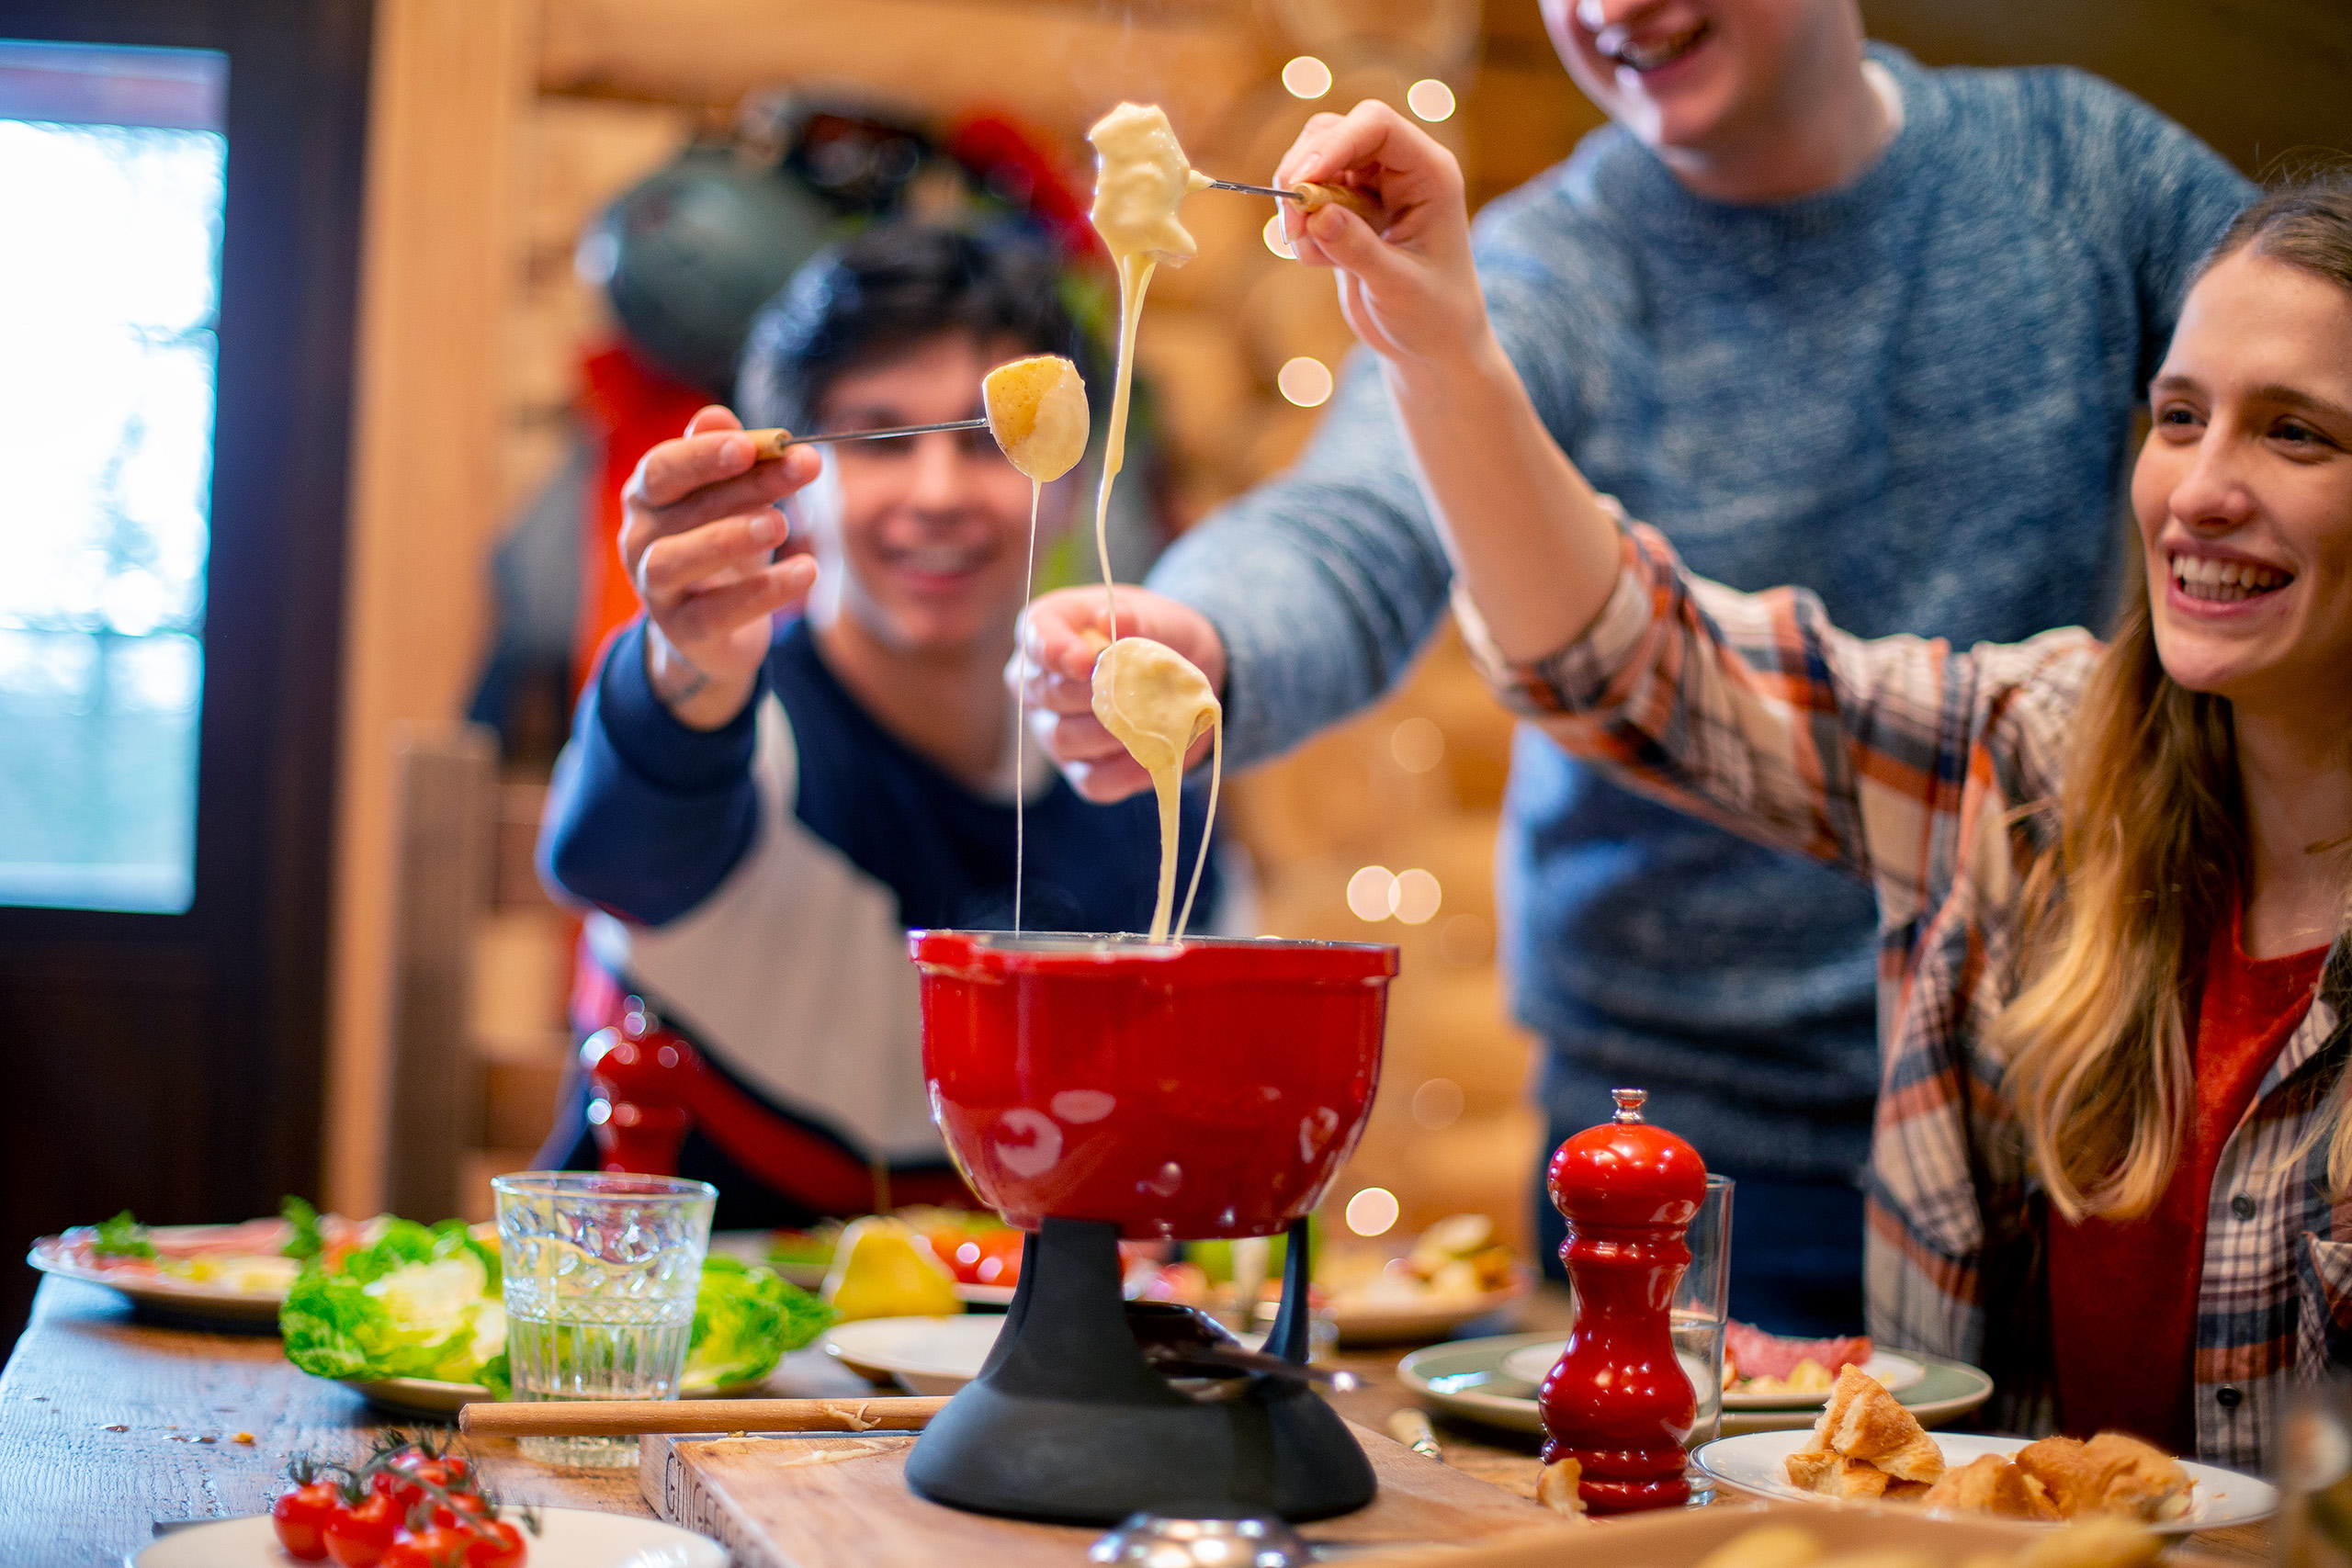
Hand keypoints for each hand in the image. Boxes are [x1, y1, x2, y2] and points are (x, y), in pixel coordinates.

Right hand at [619, 405, 823, 728]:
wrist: (710, 632)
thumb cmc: (718, 545)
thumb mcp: (727, 499)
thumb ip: (727, 458)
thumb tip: (719, 416)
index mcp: (647, 497)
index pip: (664, 467)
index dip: (704, 454)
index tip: (755, 444)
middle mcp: (638, 539)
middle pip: (685, 507)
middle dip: (745, 484)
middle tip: (802, 467)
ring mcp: (654, 589)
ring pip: (678, 560)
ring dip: (731, 537)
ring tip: (782, 524)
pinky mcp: (682, 630)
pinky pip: (717, 611)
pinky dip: (763, 591)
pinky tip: (807, 571)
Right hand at [1013, 585, 1226, 801]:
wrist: (1179, 671)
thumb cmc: (1155, 634)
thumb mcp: (1154, 616)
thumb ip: (1135, 617)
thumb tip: (1113, 620)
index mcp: (1046, 630)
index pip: (1036, 639)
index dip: (1055, 652)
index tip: (1085, 661)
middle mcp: (1036, 683)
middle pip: (1048, 694)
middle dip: (1095, 693)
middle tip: (1138, 688)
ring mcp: (1051, 731)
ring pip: (1064, 739)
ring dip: (1112, 732)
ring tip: (1153, 718)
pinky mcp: (1078, 770)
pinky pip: (1092, 781)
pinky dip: (1126, 772)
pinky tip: (1155, 754)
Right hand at [1274, 100, 1489, 373]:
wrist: (1432, 346)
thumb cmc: (1434, 317)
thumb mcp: (1399, 288)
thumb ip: (1359, 250)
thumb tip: (1318, 214)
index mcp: (1429, 173)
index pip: (1376, 126)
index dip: (1334, 144)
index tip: (1300, 182)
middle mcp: (1401, 170)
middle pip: (1335, 133)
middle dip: (1304, 173)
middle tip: (1293, 226)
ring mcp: (1372, 188)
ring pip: (1314, 161)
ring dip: (1298, 203)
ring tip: (1310, 252)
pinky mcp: (1348, 211)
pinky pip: (1308, 198)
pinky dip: (1301, 228)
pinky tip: (1321, 262)